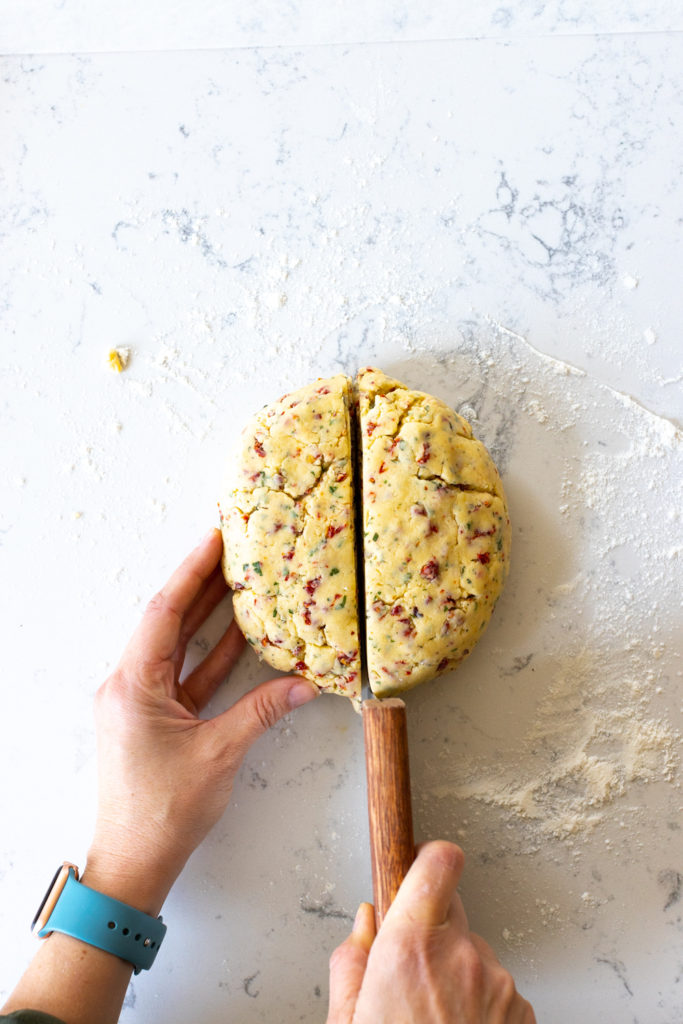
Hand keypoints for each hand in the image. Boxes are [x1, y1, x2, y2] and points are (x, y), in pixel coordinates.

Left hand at [84, 528, 318, 912]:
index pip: (164, 611)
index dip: (191, 570)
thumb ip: (261, 712)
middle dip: (202, 583)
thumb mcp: (219, 755)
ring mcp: (142, 701)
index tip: (215, 536)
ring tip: (242, 579)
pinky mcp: (156, 719)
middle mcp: (130, 685)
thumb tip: (305, 685)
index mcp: (133, 685)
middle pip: (169, 621)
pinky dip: (213, 656)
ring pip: (179, 646)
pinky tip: (242, 635)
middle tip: (234, 547)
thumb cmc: (163, 812)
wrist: (134, 863)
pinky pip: (186, 675)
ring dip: (209, 616)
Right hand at [327, 842, 535, 1023]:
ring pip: (474, 953)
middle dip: (431, 929)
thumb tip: (363, 925)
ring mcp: (498, 983)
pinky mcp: (522, 1011)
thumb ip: (350, 962)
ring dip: (456, 973)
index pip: (437, 862)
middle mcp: (461, 955)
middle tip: (410, 972)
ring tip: (432, 1021)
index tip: (415, 863)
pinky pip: (496, 987)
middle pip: (451, 909)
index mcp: (410, 947)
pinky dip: (479, 1003)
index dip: (426, 859)